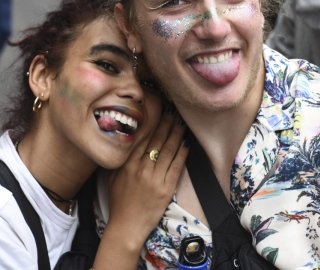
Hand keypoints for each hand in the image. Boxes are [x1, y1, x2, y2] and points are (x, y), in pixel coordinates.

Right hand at [94, 107, 188, 268]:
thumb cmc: (119, 202)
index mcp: (127, 164)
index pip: (143, 138)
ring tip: (182, 124)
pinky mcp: (166, 189)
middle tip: (174, 112)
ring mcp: (154, 179)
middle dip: (167, 124)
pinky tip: (186, 144)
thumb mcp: (112, 177)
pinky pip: (177, 166)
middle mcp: (141, 169)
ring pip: (168, 151)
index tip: (159, 112)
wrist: (126, 227)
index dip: (153, 124)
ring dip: (177, 135)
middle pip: (157, 141)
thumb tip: (125, 140)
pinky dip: (182, 153)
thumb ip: (120, 159)